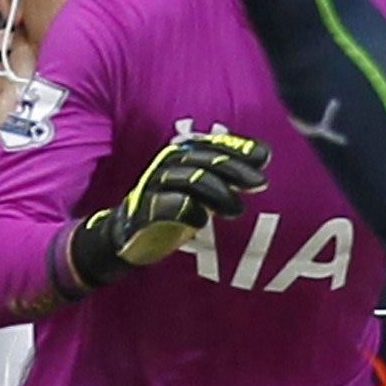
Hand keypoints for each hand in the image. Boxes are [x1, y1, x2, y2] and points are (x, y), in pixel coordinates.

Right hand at [66, 131, 270, 289]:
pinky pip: (170, 206)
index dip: (237, 147)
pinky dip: (189, 211)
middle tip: (260, 182)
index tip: (265, 155)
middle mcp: (164, 168)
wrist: (120, 240)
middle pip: (203, 160)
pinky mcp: (141, 213)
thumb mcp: (195, 189)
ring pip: (189, 180)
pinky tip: (202, 220)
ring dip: (217, 192)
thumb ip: (220, 173)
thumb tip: (263, 156)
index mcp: (177, 158)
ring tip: (238, 208)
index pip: (210, 145)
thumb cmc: (166, 211)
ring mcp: (152, 190)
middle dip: (233, 168)